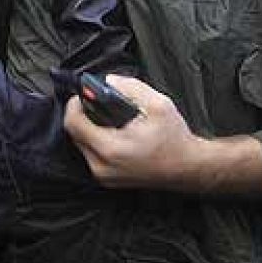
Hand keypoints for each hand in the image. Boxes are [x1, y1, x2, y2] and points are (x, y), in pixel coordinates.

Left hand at [63, 74, 197, 188]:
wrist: (188, 168)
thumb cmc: (175, 139)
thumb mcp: (158, 104)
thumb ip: (130, 88)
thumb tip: (108, 82)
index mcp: (111, 149)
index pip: (73, 123)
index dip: (75, 104)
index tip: (84, 95)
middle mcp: (102, 166)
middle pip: (74, 134)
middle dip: (83, 115)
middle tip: (99, 104)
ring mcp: (103, 177)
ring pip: (81, 145)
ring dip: (89, 128)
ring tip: (108, 119)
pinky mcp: (107, 180)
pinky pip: (90, 155)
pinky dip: (96, 141)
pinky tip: (113, 134)